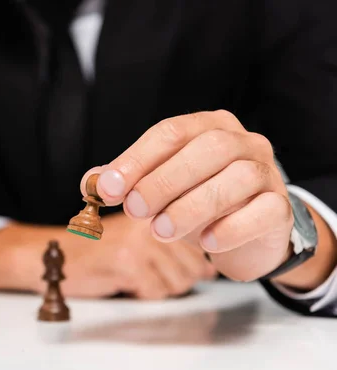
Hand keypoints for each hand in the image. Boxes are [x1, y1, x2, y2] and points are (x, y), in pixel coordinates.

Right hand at [0, 212, 215, 298]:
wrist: (52, 253)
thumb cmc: (98, 248)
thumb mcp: (139, 235)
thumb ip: (175, 242)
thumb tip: (210, 267)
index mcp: (158, 202)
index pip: (200, 238)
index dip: (192, 257)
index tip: (170, 259)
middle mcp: (153, 214)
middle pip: (196, 264)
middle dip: (176, 276)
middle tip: (146, 269)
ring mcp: (141, 237)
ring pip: (182, 280)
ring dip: (161, 286)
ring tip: (134, 273)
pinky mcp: (128, 261)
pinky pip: (158, 291)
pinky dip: (143, 293)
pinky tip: (124, 280)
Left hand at [82, 110, 293, 282]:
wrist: (249, 233)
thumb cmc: (200, 203)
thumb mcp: (161, 190)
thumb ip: (129, 183)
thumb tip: (90, 182)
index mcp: (210, 127)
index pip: (171, 132)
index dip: (136, 159)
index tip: (107, 187)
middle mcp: (243, 142)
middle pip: (207, 148)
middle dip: (164, 180)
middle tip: (134, 210)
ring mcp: (267, 172)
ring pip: (237, 178)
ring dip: (192, 206)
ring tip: (161, 230)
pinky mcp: (280, 208)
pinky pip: (261, 212)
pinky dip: (229, 228)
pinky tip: (205, 242)